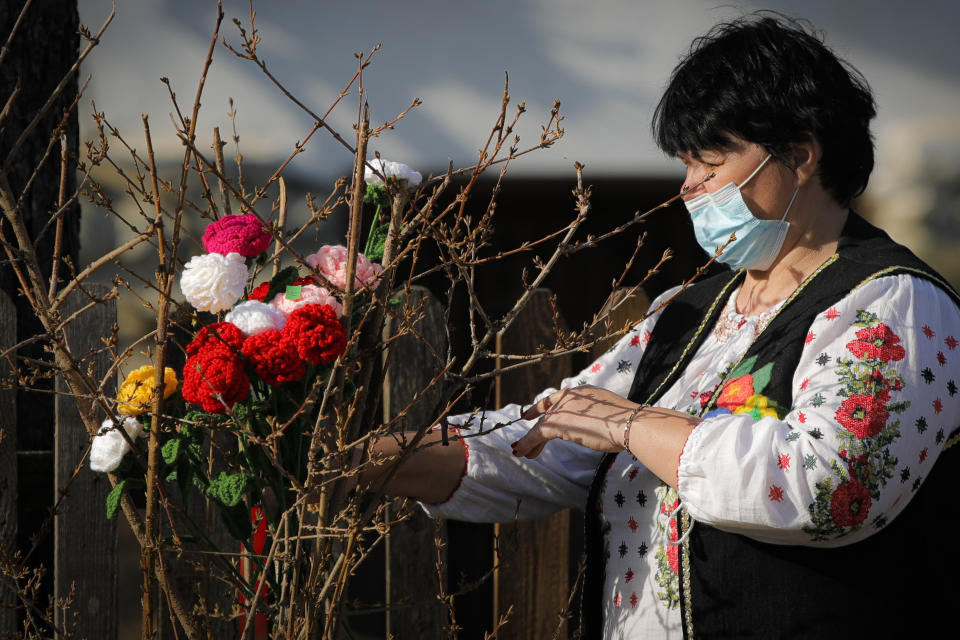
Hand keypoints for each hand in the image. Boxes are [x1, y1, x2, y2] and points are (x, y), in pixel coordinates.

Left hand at [512, 385, 637, 458]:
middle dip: (535, 428)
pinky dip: (527, 444)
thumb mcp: (610, 416)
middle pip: (547, 412)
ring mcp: (563, 409)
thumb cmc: (628, 424)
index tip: (531, 413)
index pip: (558, 398)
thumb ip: (598, 417)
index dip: (543, 406)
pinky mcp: (557, 424)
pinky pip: (536, 435)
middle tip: (524, 440)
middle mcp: (570, 397)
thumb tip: (603, 427)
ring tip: (520, 452)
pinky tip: (521, 452)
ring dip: (529, 440)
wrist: (629, 424)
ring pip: (540, 426)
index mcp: (583, 392)